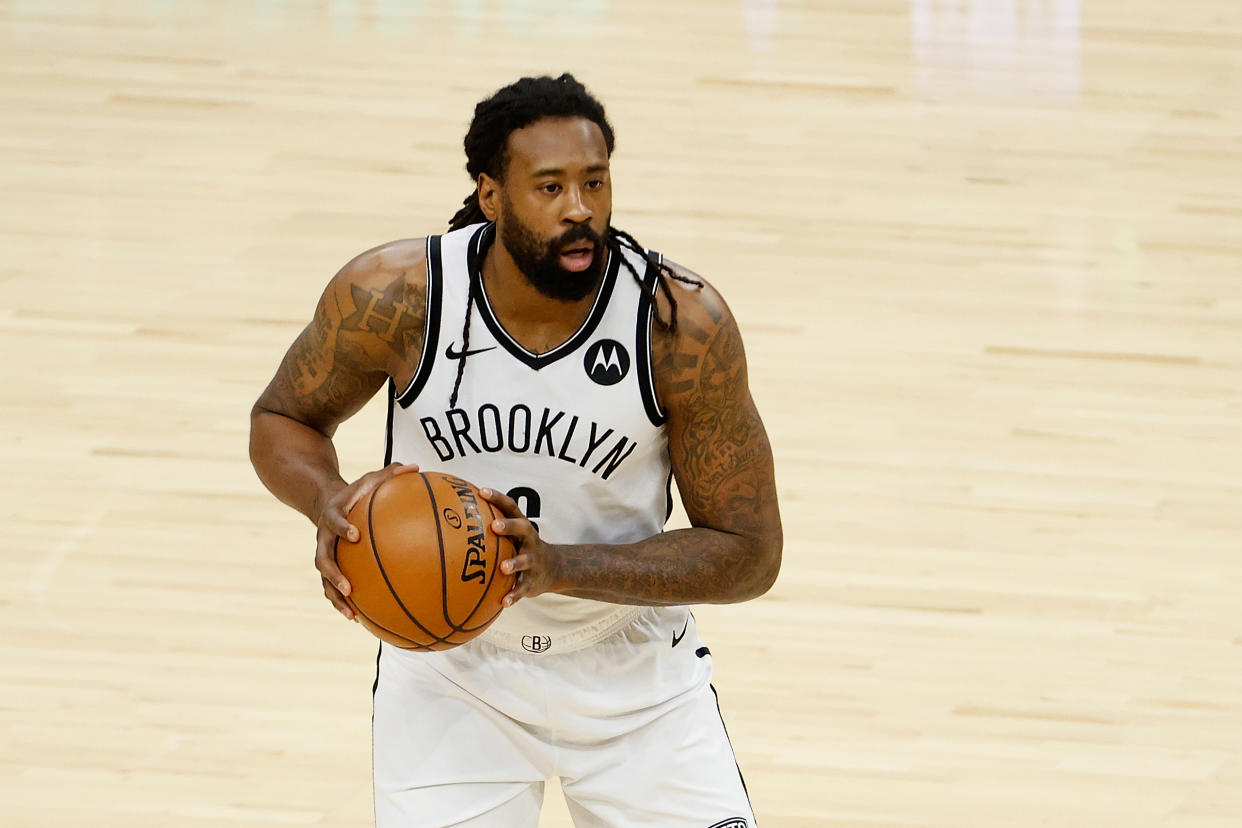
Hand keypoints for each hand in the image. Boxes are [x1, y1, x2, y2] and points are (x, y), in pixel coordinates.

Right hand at [314, 463, 419, 619]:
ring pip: (325, 581)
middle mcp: (324, 539)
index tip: (355, 535)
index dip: (342, 528)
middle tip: (348, 588)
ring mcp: (325, 555)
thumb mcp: (369, 480)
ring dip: (336, 598)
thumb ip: (390, 473)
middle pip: (322, 560)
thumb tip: (416, 466)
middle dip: (334, 575)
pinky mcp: (331, 568)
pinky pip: (334, 588)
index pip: (334, 522)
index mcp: (333, 516)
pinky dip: (345, 603)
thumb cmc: (356, 493)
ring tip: (352, 614)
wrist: (326, 503)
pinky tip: (361, 618)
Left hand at [481, 488, 558, 606]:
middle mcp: (529, 540)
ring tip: (503, 568)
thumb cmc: (521, 547)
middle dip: (509, 526)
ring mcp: (533, 560)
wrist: (554, 569)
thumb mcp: (512, 536)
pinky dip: (514, 595)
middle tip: (495, 526)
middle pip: (523, 528)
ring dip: (514, 563)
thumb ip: (489, 527)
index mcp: (521, 527)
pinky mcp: (533, 581)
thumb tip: (452, 519)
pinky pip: (523, 588)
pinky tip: (503, 602)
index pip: (511, 507)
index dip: (498, 498)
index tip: (482, 492)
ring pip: (525, 560)